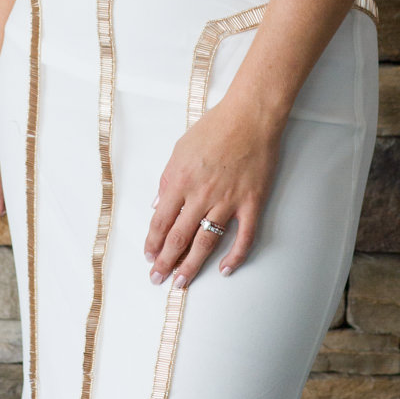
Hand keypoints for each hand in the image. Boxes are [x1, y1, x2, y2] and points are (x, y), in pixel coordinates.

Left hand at [143, 98, 281, 287]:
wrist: (250, 116)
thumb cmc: (215, 127)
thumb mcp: (179, 149)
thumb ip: (167, 179)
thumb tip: (157, 205)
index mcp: (180, 181)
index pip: (161, 221)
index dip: (153, 243)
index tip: (148, 257)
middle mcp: (201, 195)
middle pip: (179, 237)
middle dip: (165, 262)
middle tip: (158, 278)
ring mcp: (228, 201)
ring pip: (206, 242)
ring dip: (191, 265)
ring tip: (180, 282)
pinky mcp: (251, 203)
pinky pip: (244, 237)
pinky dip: (235, 256)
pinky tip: (224, 270)